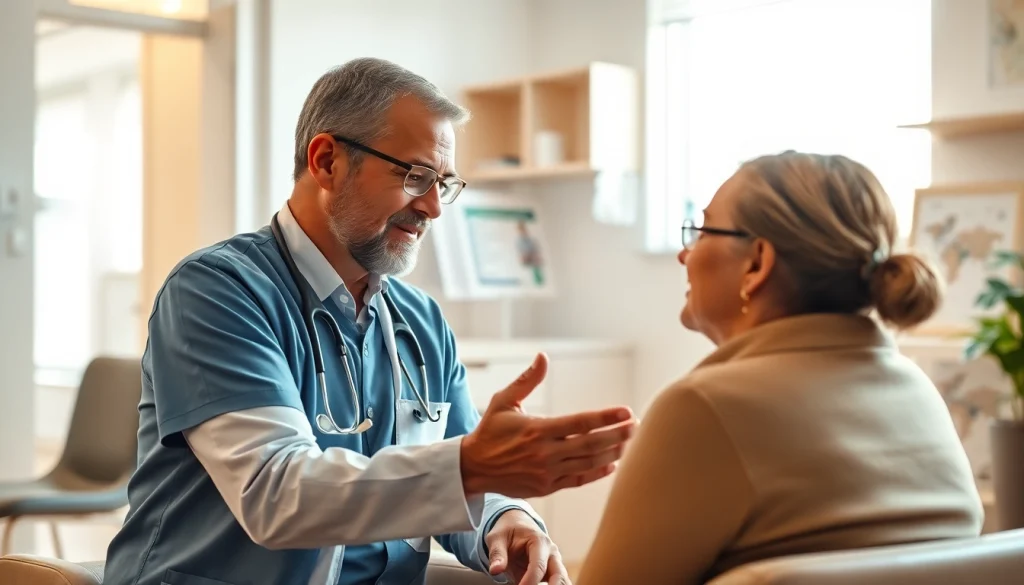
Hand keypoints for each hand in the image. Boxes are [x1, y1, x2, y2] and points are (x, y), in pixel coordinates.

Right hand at [460, 353, 635, 498]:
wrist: (473, 468)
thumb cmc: (490, 431)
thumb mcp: (503, 401)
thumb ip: (526, 380)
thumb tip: (542, 357)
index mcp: (537, 429)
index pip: (580, 422)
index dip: (606, 417)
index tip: (626, 412)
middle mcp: (545, 452)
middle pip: (591, 444)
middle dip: (617, 435)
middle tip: (636, 426)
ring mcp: (547, 472)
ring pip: (588, 462)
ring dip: (612, 453)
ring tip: (629, 443)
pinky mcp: (547, 486)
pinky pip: (578, 479)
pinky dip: (597, 472)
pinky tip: (611, 464)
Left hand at [485, 510, 568, 584]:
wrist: (517, 525)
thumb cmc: (507, 531)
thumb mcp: (497, 538)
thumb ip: (497, 554)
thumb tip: (495, 570)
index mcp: (539, 542)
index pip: (539, 566)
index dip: (529, 581)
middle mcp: (551, 553)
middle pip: (559, 576)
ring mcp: (554, 563)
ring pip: (563, 582)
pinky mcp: (552, 573)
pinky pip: (558, 584)